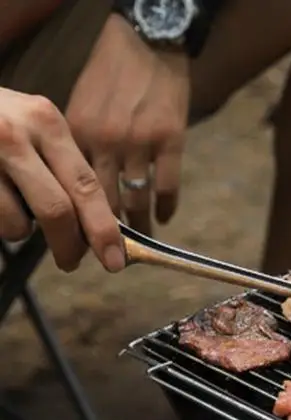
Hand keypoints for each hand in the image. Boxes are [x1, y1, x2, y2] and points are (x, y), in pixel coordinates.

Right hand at [0, 88, 122, 271]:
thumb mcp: (31, 129)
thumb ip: (62, 170)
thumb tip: (97, 229)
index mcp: (46, 122)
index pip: (87, 186)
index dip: (104, 230)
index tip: (115, 262)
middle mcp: (15, 133)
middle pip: (57, 210)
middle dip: (69, 246)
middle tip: (70, 262)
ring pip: (17, 224)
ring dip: (18, 230)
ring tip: (9, 208)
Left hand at [66, 14, 190, 234]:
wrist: (147, 42)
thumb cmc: (111, 73)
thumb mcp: (83, 104)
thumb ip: (83, 144)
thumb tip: (83, 187)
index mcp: (78, 131)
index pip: (73, 188)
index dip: (78, 219)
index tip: (82, 240)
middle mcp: (106, 140)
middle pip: (104, 202)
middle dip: (107, 233)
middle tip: (111, 253)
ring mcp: (140, 142)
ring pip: (136, 200)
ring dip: (139, 227)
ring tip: (140, 242)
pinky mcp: (170, 141)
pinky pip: (167, 187)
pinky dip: (166, 208)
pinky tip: (164, 217)